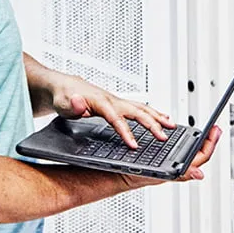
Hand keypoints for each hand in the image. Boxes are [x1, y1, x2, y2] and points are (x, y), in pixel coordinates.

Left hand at [49, 72, 176, 148]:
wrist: (64, 87)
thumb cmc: (63, 96)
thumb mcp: (62, 102)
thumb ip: (71, 105)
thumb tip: (78, 102)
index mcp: (100, 102)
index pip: (116, 118)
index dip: (126, 132)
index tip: (135, 145)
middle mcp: (112, 100)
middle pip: (136, 111)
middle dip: (151, 124)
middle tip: (163, 137)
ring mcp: (117, 101)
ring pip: (141, 108)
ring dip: (157, 116)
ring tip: (171, 126)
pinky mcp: (118, 104)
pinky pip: (139, 108)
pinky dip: (153, 112)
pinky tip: (162, 118)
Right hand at [122, 125, 222, 188]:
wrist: (116, 175)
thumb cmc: (132, 175)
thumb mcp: (154, 173)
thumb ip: (177, 175)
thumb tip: (200, 174)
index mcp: (177, 170)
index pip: (201, 157)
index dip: (211, 144)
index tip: (216, 130)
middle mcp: (175, 167)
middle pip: (198, 154)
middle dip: (209, 140)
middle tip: (215, 129)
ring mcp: (169, 163)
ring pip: (189, 153)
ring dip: (198, 141)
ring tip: (205, 132)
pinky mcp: (162, 160)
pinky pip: (177, 151)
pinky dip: (184, 142)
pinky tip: (184, 137)